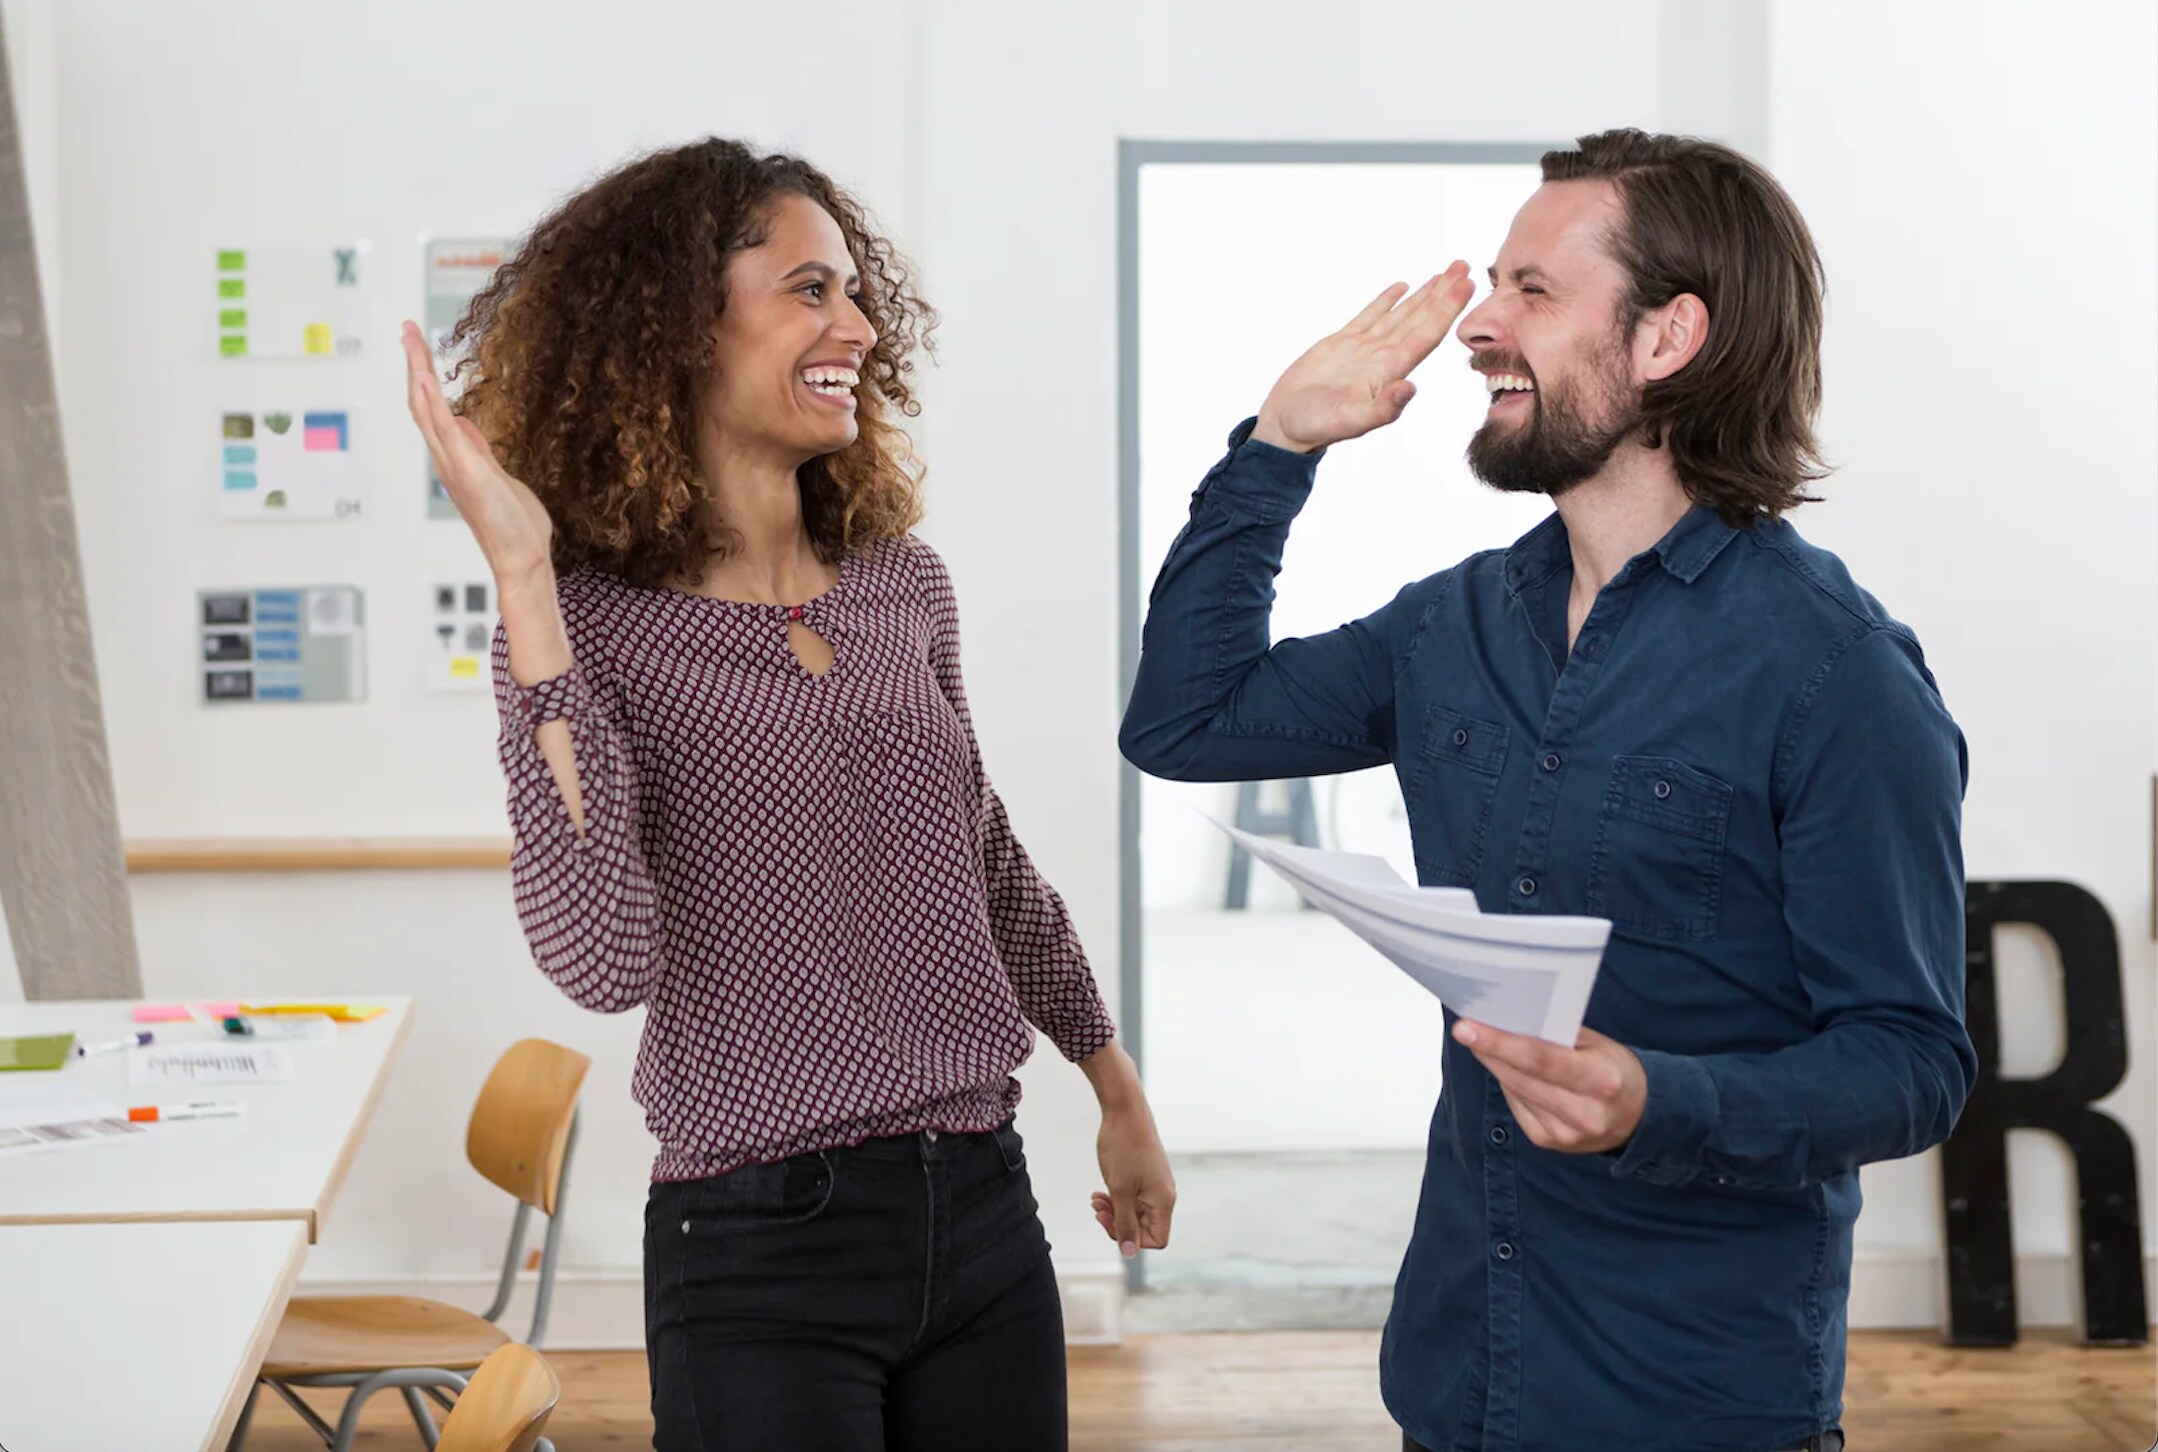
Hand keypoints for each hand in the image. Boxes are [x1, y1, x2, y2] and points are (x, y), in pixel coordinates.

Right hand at [402, 320, 553, 591]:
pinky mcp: (468, 470)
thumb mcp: (496, 474)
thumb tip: (463, 422)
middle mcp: (448, 458)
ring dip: (418, 371)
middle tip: (407, 327)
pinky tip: (424, 376)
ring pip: (426, 409)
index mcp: (455, 455)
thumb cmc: (513, 522)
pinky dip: (432, 402)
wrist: (522, 557)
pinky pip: (445, 430)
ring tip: (411, 337)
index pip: (432, 407)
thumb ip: (477, 447)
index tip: (419, 344)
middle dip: (414, 363)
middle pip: (421, 401)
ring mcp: (454, 464)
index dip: (423, 375)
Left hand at [1089, 1102, 1175, 1258]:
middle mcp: (1164, 1194)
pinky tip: (1102, 1191)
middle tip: (1097, 1209)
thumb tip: (1129, 1252)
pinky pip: (1135, 1196)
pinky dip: (1118, 1197)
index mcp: (1163, 1201)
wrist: (1125, 1110)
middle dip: (1118, 1222)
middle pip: (1145, 1227)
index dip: (1132, 1238)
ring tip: (1095, 1200)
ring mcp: (1156, 1183)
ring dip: (1115, 1210)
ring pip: (1137, 1211)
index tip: (1110, 1221)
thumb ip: (1124, 1223)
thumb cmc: (1123, 1147)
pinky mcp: (1147, 1174)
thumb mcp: (1120, 1190)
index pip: (1156, 1240)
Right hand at [1252, 261, 1475, 452]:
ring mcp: (1363, 350)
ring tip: (1445, 273)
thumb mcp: (1349, 422)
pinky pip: (1370, 316)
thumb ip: (1382, 408)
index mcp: (1388, 372)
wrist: (1285, 427)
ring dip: (1424, 294)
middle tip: (1465, 266)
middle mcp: (1382, 358)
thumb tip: (1410, 387)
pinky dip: (1387, 300)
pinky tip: (1403, 287)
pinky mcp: (1341, 344)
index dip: (1447, 310)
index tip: (1468, 285)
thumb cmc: (1314, 428)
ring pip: (1401, 315)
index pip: (1426, 335)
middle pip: (1420, 319)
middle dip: (1443, 293)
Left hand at [1453, 1020, 1647, 1154]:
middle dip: (1489, 1051)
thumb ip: (1558, 1034)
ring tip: (1483, 1042)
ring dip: (1495, 1065)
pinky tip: (1511, 1071)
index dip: (1500, 1044)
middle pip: (1522, 1078)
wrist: (1638, 1115)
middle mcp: (1584, 1113)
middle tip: (1465, 1029)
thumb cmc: (1614, 1070)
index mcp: (1601, 1080)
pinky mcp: (1550, 1142)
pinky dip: (1510, 1084)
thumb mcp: (1597, 1044)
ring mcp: (1565, 1134)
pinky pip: (1517, 1107)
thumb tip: (1509, 1020)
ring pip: (1515, 1091)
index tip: (1467, 1029)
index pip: (1540, 1059)